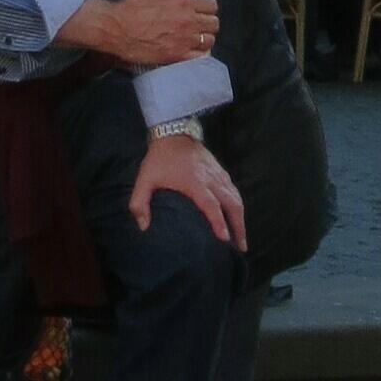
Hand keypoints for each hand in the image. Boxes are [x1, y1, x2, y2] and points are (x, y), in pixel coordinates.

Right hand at [67, 0, 218, 70]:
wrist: (117, 29)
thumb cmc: (134, 5)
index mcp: (185, 2)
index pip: (212, 5)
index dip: (207, 6)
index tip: (199, 9)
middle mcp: (188, 21)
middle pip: (214, 23)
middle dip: (207, 21)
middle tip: (197, 23)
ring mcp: (184, 40)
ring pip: (210, 40)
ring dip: (205, 37)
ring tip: (195, 36)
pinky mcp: (177, 56)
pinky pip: (200, 57)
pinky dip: (200, 54)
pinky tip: (192, 49)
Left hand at [134, 127, 245, 244]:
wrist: (173, 133)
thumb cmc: (159, 159)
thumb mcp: (145, 180)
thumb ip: (140, 203)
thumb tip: (143, 227)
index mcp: (194, 183)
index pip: (211, 205)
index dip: (218, 222)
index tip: (225, 239)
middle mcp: (211, 179)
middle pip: (232, 204)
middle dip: (238, 227)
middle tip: (240, 248)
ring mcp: (218, 175)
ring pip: (236, 198)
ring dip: (241, 219)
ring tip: (241, 239)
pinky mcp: (221, 172)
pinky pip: (234, 191)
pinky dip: (238, 206)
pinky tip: (237, 217)